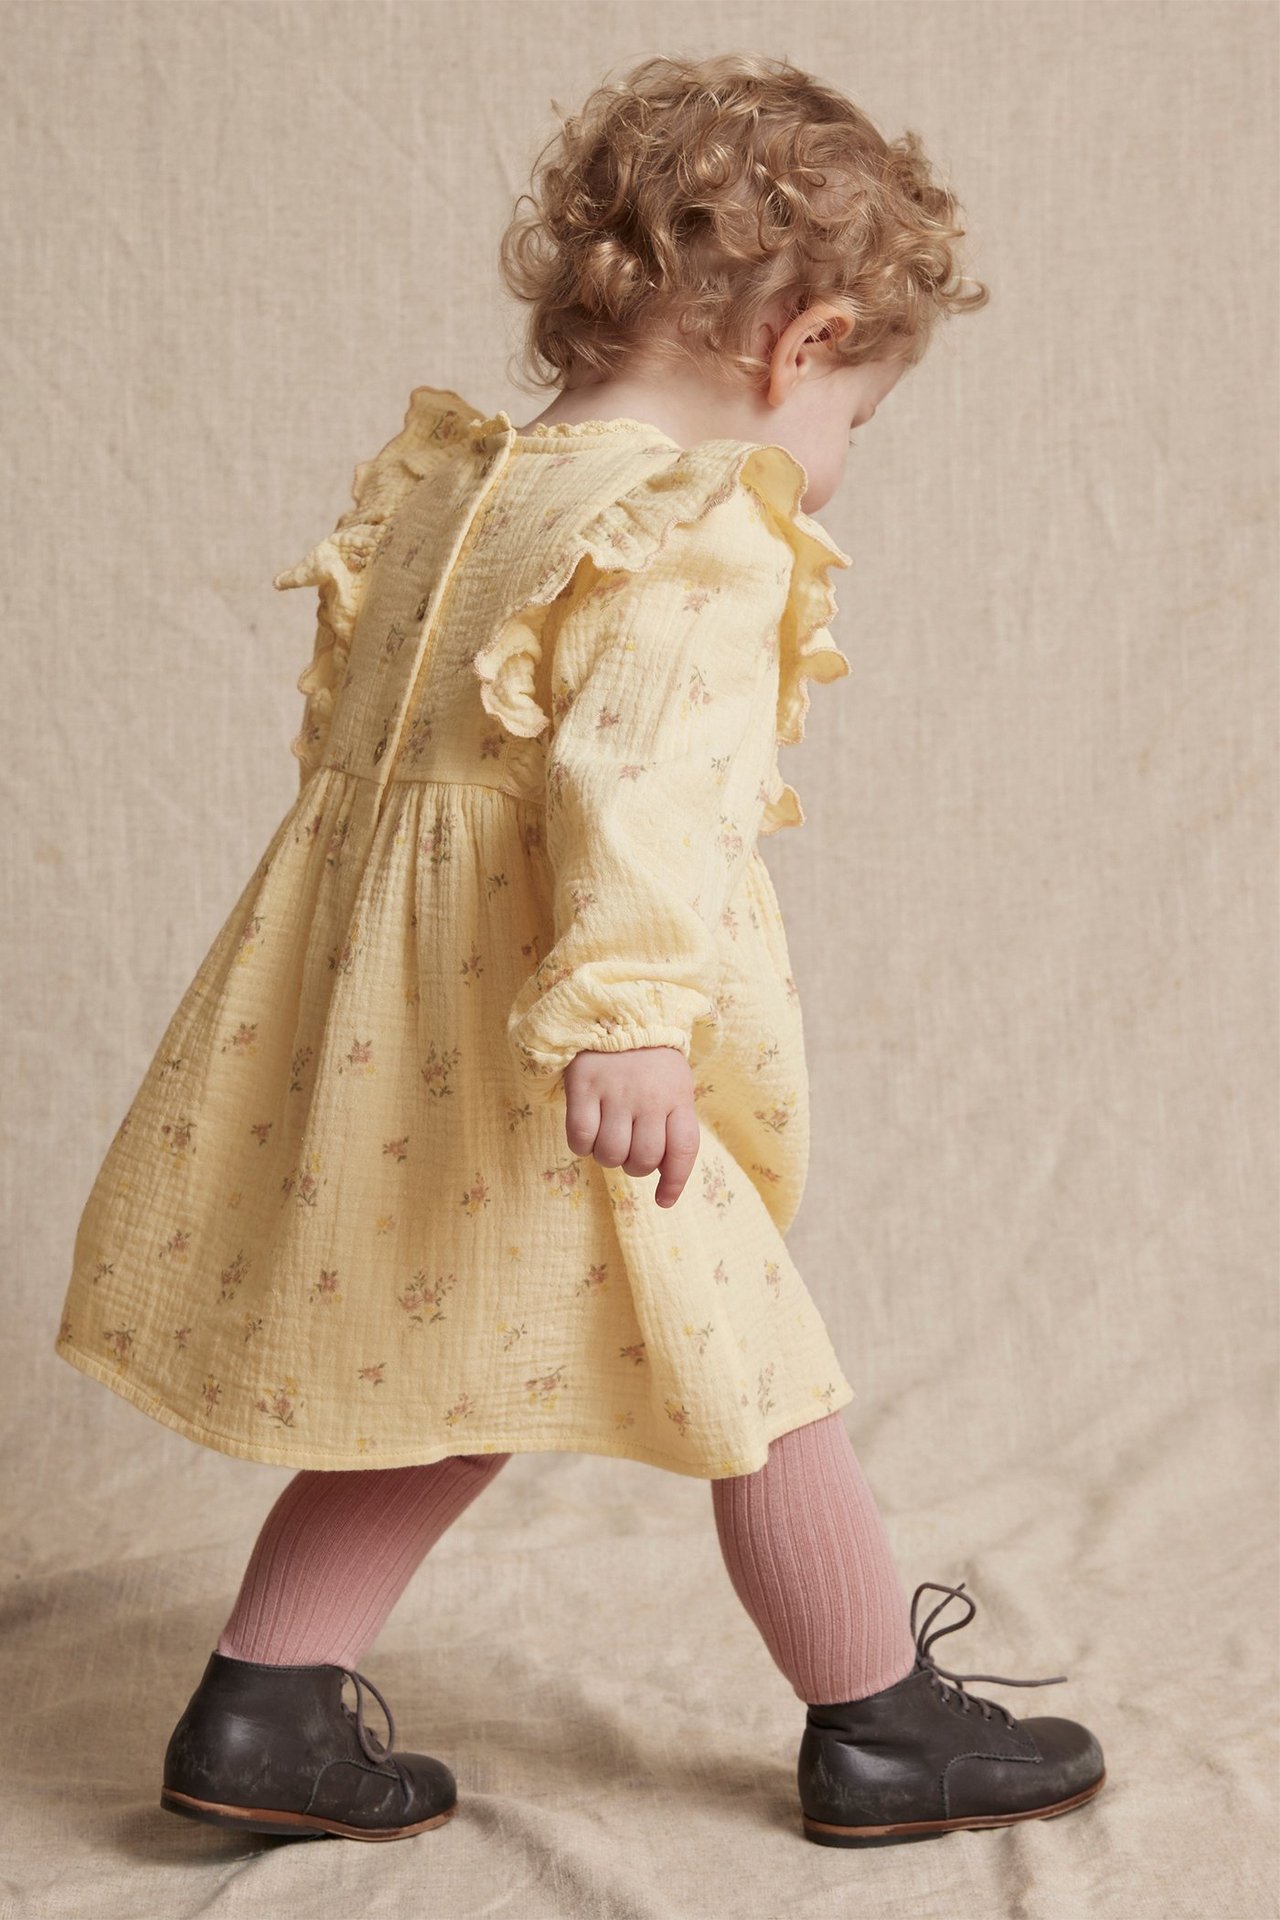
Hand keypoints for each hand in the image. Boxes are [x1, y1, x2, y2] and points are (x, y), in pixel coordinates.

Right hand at [562, 1046, 699, 1207]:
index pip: (683, 1151)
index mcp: (678, 1097)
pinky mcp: (583, 1085)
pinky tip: (587, 1130)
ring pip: (610, 1154)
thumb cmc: (650, 1062)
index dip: (675, 1182)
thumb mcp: (674, 1087)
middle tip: (628, 1148)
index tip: (664, 1201)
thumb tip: (663, 1176)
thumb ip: (674, 1126)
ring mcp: (616, 1091)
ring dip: (606, 1157)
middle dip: (634, 1166)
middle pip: (642, 1160)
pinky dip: (581, 1145)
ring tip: (608, 1136)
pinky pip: (579, 1138)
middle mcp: (649, 1096)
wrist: (618, 1011)